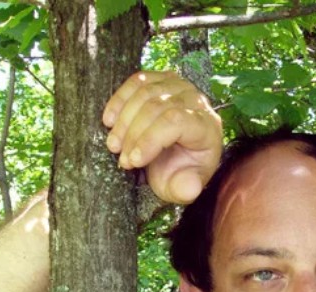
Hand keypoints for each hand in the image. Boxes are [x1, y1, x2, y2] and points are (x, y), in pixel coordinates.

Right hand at [103, 71, 222, 203]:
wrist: (177, 157)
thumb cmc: (180, 171)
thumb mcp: (183, 187)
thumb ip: (186, 189)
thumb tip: (190, 189)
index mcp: (206, 126)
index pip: (175, 122)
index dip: (149, 140)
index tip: (133, 161)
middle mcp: (196, 100)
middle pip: (157, 107)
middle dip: (133, 135)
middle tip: (121, 159)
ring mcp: (179, 85)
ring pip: (144, 93)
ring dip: (123, 120)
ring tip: (113, 145)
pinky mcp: (161, 79)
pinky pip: (136, 81)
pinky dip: (119, 101)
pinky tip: (109, 121)